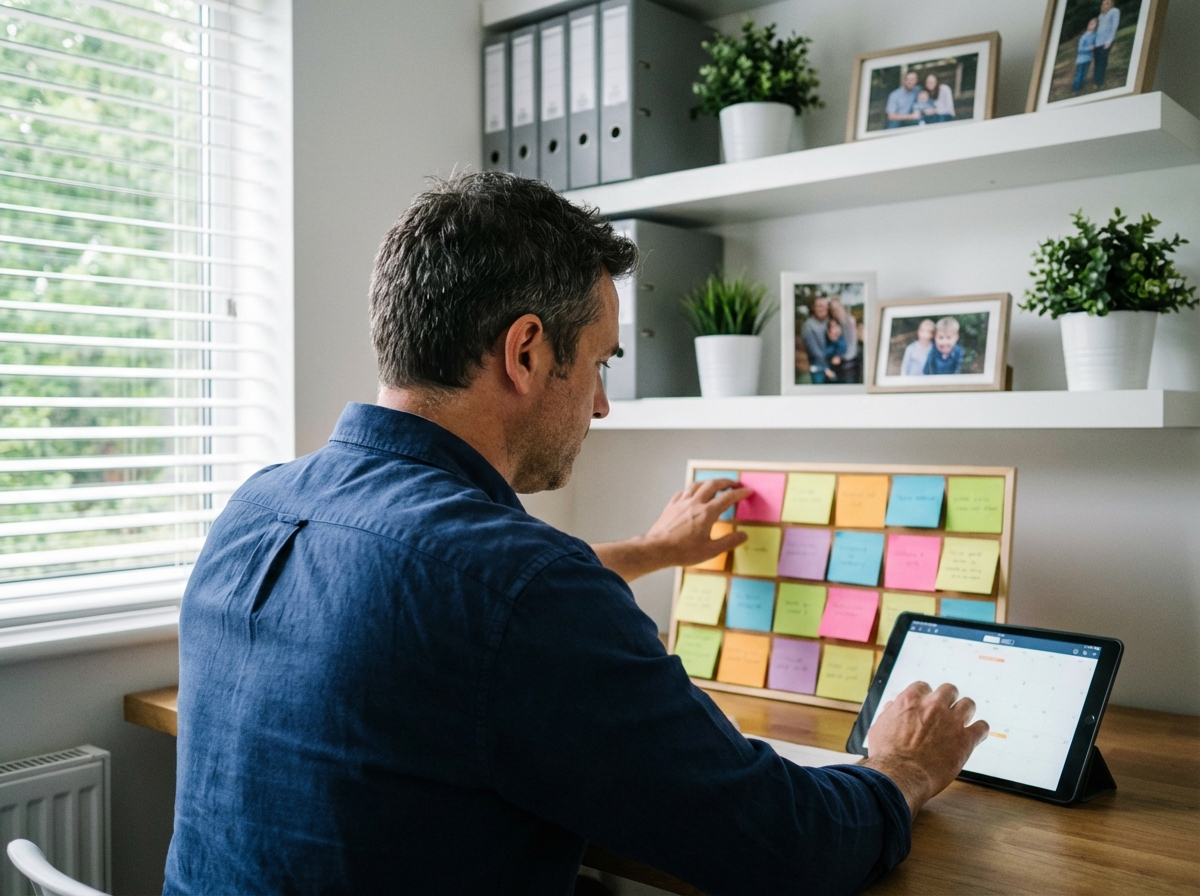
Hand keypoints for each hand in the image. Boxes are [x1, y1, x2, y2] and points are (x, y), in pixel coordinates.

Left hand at [590, 478, 750, 582]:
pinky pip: (683, 492)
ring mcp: (681, 502)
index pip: (728, 498)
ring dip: (708, 482)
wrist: (657, 548)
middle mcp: (695, 503)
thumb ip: (729, 542)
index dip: (740, 493)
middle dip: (725, 482)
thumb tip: (743, 535)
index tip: (747, 491)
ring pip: (697, 485)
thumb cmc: (683, 551)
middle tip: (734, 483)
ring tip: (715, 484)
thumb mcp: (710, 551)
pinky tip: (692, 494)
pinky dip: (692, 489)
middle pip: (713, 484)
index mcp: (707, 513)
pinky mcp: (671, 505)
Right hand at [860, 682, 988, 818]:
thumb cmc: (886, 755)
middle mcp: (932, 706)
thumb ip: (889, 714)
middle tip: (947, 710)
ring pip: (968, 704)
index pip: (923, 687)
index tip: (927, 704)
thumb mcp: (879, 728)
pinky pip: (982, 727)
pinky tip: (975, 735)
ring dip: (965, 712)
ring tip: (963, 721)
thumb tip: (891, 707)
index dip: (926, 696)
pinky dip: (980, 730)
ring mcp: (951, 721)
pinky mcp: (965, 739)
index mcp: (910, 701)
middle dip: (948, 699)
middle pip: (949, 690)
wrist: (899, 775)